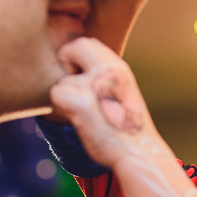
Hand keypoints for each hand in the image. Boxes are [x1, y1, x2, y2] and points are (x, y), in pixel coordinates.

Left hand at [50, 37, 156, 167]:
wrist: (140, 153)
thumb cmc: (128, 130)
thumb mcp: (123, 94)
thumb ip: (105, 78)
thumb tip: (77, 72)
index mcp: (120, 69)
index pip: (88, 43)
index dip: (77, 56)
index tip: (80, 75)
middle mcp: (109, 71)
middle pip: (76, 46)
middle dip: (66, 61)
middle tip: (73, 86)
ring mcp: (96, 86)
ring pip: (62, 79)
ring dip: (66, 94)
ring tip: (82, 113)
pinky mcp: (82, 104)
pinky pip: (56, 94)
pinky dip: (60, 107)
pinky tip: (76, 119)